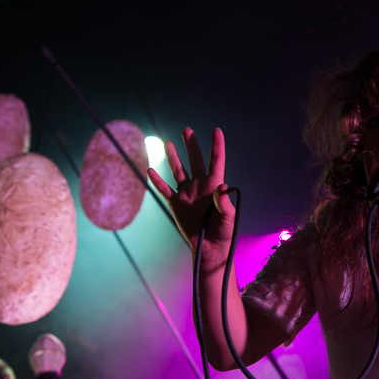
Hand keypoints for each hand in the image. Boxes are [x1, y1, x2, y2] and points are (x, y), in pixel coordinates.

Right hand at [147, 128, 234, 257]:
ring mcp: (187, 193)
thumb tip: (221, 186)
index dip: (217, 146)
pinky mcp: (176, 203)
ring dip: (173, 158)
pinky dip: (157, 180)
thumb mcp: (228, 218)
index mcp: (214, 186)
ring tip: (168, 143)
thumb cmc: (223, 232)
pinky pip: (164, 189)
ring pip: (178, 170)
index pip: (216, 161)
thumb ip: (224, 202)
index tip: (216, 130)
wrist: (210, 248)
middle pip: (195, 161)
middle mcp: (200, 186)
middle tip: (187, 130)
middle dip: (191, 145)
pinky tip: (150, 169)